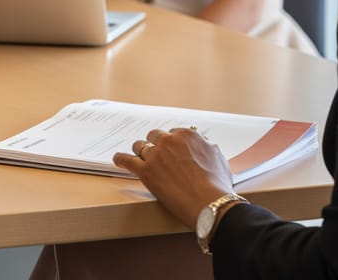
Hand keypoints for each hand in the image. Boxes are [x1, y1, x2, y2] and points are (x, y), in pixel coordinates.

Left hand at [112, 127, 236, 226]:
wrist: (209, 204)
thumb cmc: (217, 185)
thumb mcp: (219, 160)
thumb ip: (208, 149)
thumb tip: (205, 145)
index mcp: (187, 136)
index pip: (173, 133)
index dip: (171, 143)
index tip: (171, 150)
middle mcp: (169, 141)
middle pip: (154, 136)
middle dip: (155, 144)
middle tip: (158, 156)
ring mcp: (155, 155)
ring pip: (139, 146)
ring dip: (140, 152)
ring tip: (140, 159)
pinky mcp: (145, 171)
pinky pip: (126, 160)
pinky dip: (121, 159)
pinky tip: (118, 160)